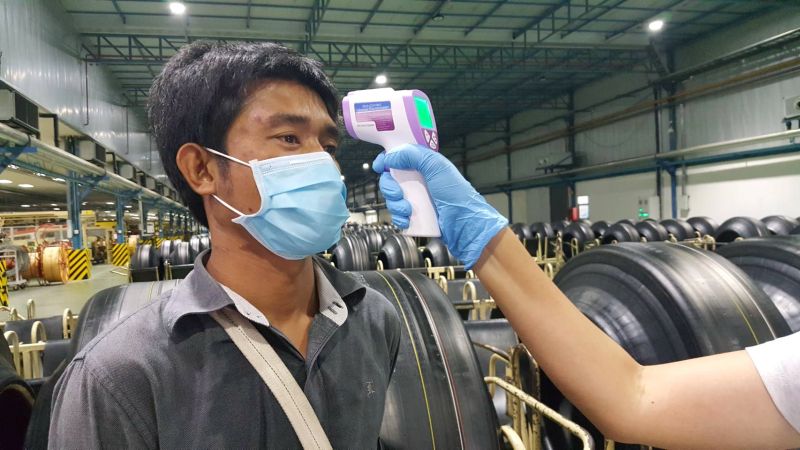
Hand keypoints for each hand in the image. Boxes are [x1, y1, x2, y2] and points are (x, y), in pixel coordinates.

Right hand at [373, 144, 507, 267]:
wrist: (464, 225)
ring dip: (395, 205)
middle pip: (390, 179)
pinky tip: (407, 220)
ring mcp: (416, 198)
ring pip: (392, 198)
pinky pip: (397, 214)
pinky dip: (399, 217)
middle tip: (398, 194)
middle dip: (389, 187)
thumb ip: (414, 155)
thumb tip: (391, 156)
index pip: (399, 157)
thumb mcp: (437, 167)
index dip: (387, 160)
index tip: (380, 165)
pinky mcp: (415, 215)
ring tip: (408, 210)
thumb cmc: (457, 195)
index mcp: (424, 166)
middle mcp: (418, 181)